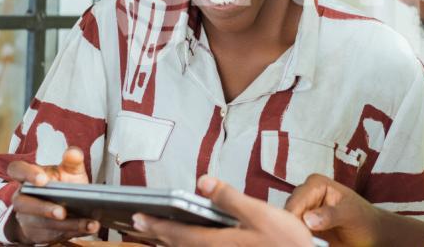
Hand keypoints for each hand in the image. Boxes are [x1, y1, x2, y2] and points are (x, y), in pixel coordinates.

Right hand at [4, 147, 99, 243]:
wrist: (62, 207)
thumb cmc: (63, 184)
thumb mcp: (70, 171)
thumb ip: (73, 161)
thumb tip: (73, 152)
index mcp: (28, 177)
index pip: (17, 170)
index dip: (27, 174)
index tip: (42, 180)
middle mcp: (23, 198)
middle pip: (24, 204)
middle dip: (44, 209)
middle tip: (62, 212)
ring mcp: (27, 217)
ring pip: (41, 223)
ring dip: (65, 225)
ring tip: (87, 223)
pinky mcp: (36, 233)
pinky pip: (52, 235)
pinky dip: (73, 231)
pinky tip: (88, 228)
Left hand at [132, 175, 314, 245]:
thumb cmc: (286, 242)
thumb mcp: (260, 213)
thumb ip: (229, 198)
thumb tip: (202, 181)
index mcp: (219, 242)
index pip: (177, 234)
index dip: (155, 225)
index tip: (137, 217)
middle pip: (179, 246)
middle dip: (157, 234)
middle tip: (138, 224)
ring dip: (170, 243)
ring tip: (157, 233)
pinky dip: (188, 246)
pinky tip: (187, 242)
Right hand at [285, 174, 382, 246]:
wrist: (371, 234)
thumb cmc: (364, 219)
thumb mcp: (351, 215)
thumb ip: (331, 215)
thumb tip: (308, 219)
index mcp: (315, 184)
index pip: (296, 201)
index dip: (293, 218)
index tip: (298, 235)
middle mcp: (305, 196)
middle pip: (287, 213)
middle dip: (292, 229)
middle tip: (304, 241)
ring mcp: (303, 212)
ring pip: (287, 226)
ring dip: (294, 236)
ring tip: (308, 242)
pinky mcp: (303, 227)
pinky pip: (293, 234)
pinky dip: (298, 240)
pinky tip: (305, 243)